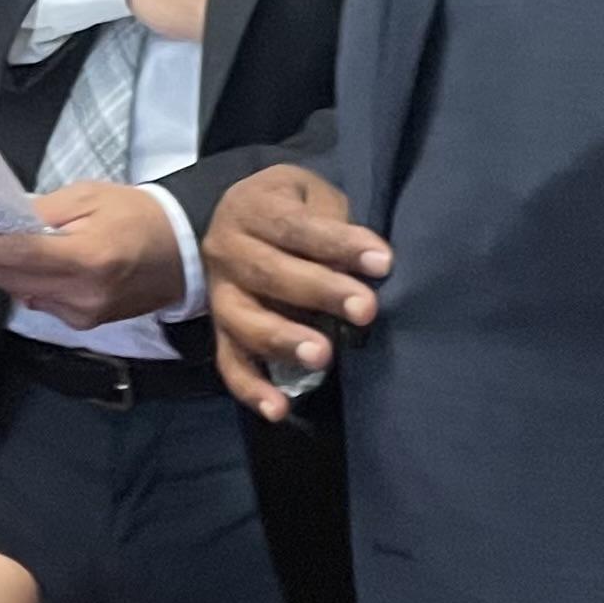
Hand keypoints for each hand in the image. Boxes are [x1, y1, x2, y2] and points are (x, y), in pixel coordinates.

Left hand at [0, 182, 186, 327]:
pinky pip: (37, 300)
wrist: (183, 251)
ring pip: (18, 291)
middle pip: (10, 277)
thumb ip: (43, 211)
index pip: (19, 254)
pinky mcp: (84, 323)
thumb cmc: (137, 213)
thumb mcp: (90, 196)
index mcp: (88, 258)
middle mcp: (83, 294)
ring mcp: (83, 314)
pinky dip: (15, 281)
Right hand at [204, 164, 391, 423]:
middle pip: (270, 273)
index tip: (383, 262)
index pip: (296, 226)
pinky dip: (252, 389)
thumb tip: (366, 260)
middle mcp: (228, 251)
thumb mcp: (307, 192)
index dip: (340, 244)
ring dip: (284, 340)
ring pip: (246, 321)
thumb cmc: (285, 207)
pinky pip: (230, 363)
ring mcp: (220, 296)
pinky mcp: (221, 332)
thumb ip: (332, 219)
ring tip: (322, 356)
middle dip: (321, 292)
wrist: (227, 221)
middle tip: (364, 309)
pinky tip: (278, 410)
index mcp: (252, 209)